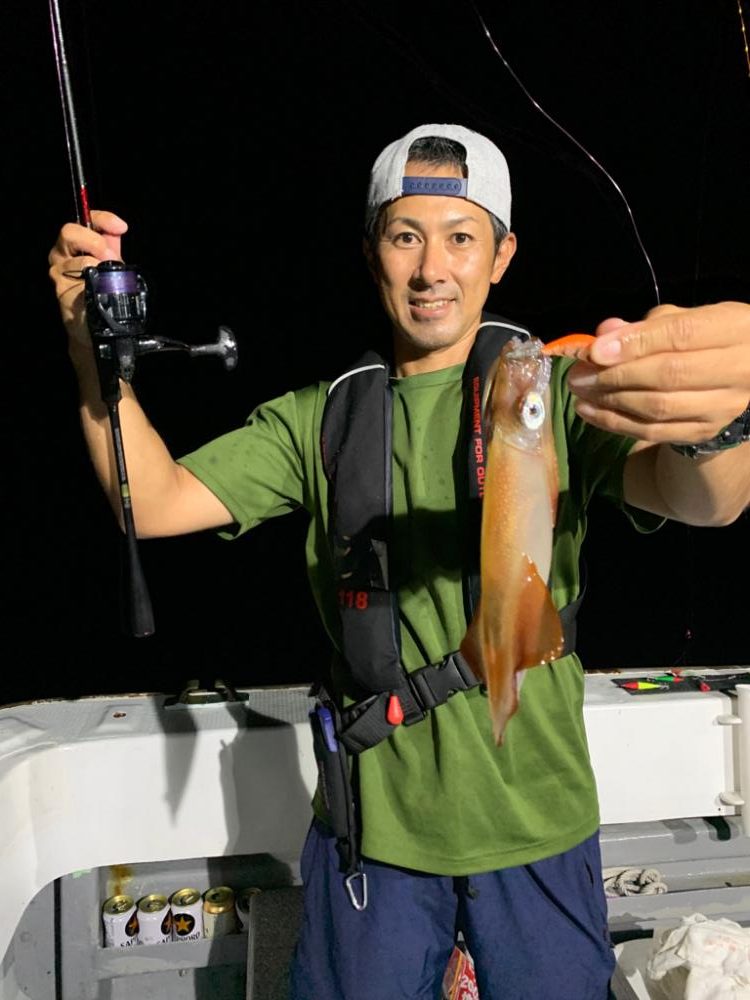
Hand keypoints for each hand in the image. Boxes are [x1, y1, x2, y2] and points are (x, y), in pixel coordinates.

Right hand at [48, 210, 127, 347]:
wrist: (93, 323)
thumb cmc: (101, 291)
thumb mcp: (110, 263)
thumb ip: (112, 245)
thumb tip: (118, 229)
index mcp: (74, 243)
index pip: (84, 219)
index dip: (103, 219)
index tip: (121, 227)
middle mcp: (61, 253)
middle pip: (69, 232)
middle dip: (95, 241)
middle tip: (111, 257)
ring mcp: (58, 271)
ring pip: (78, 259)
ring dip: (98, 267)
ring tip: (110, 278)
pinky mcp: (61, 290)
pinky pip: (80, 282)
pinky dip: (94, 283)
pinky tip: (100, 288)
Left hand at [566, 303, 749, 443]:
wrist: (739, 374)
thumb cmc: (703, 338)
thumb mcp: (681, 318)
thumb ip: (644, 326)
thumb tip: (604, 335)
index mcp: (733, 330)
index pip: (682, 334)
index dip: (635, 343)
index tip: (595, 350)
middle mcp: (735, 370)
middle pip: (668, 375)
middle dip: (614, 375)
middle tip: (578, 375)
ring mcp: (721, 407)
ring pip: (658, 408)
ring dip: (610, 402)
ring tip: (579, 392)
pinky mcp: (703, 432)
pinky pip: (654, 432)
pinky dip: (616, 423)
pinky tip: (590, 412)